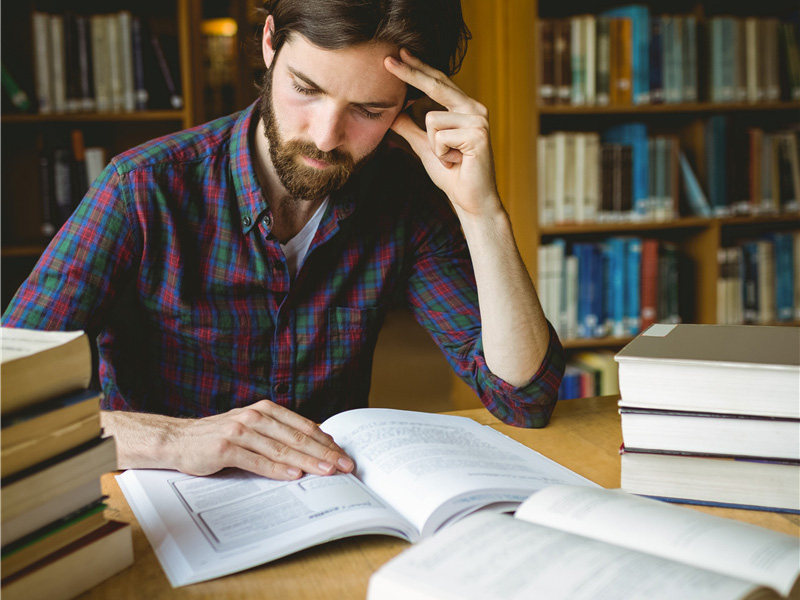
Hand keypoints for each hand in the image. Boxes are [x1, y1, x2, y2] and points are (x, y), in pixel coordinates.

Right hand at [104, 400, 354, 480]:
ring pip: (281, 448)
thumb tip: (315, 442)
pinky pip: (257, 460)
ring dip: (307, 461)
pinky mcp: (225, 447)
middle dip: (324, 453)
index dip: (326, 441)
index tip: (344, 454)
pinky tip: (293, 474)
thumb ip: (279, 432)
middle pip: (297, 437)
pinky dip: (276, 468)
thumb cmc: (219, 436)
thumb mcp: (253, 427)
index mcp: (265, 410)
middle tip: (344, 465)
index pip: (303, 426)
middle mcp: (255, 417)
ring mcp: (240, 431)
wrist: (178, 440)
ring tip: (326, 471)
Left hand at [384, 49, 500, 218]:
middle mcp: (475, 109)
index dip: (418, 69)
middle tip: (388, 59)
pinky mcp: (478, 135)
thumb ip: (412, 128)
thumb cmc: (451, 173)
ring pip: (432, 120)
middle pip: (436, 85)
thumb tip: (394, 112)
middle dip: (410, 74)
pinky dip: (441, 154)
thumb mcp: (425, 147)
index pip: (438, 83)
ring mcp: (479, 120)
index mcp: (464, 108)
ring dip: (433, 146)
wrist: (470, 199)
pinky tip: (456, 162)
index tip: (399, 54)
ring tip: (450, 157)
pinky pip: (440, 137)